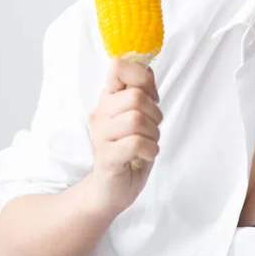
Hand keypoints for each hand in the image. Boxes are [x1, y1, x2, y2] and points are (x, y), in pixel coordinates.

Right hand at [86, 57, 162, 215]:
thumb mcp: (139, 115)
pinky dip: (150, 149)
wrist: (112, 188)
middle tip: (152, 127)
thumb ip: (142, 91)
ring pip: (136, 119)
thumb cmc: (129, 148)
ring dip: (153, 133)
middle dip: (154, 113)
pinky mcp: (106, 158)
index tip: (150, 95)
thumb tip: (147, 67)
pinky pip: (135, 143)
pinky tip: (146, 154)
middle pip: (135, 97)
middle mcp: (100, 113)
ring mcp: (100, 136)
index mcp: (108, 98)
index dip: (141, 77)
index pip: (118, 67)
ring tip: (149, 142)